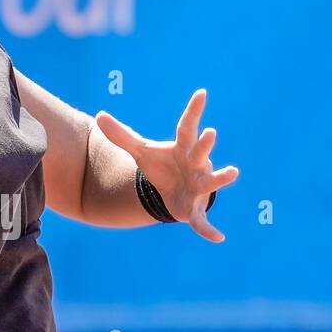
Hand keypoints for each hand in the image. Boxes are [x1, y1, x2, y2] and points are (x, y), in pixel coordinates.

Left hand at [96, 88, 239, 241]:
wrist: (171, 192)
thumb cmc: (162, 166)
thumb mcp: (140, 151)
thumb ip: (121, 136)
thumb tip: (99, 116)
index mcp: (183, 147)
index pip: (187, 126)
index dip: (193, 110)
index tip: (201, 93)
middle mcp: (196, 163)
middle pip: (200, 151)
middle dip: (205, 144)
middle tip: (210, 132)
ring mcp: (198, 185)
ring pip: (211, 181)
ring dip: (221, 178)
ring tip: (233, 171)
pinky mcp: (194, 209)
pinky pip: (202, 220)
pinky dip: (209, 230)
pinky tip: (219, 238)